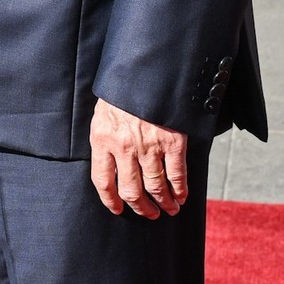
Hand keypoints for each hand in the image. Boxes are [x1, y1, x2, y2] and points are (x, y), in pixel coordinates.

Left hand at [90, 99, 188, 218]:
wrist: (147, 69)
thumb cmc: (122, 89)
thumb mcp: (103, 111)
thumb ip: (105, 137)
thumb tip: (109, 161)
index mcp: (103, 138)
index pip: (102, 181)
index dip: (110, 200)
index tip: (117, 209)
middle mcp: (124, 147)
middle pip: (131, 190)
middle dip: (141, 208)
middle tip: (149, 214)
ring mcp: (149, 146)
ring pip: (155, 187)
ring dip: (163, 203)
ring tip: (168, 209)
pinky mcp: (173, 142)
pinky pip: (176, 175)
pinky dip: (180, 190)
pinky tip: (181, 196)